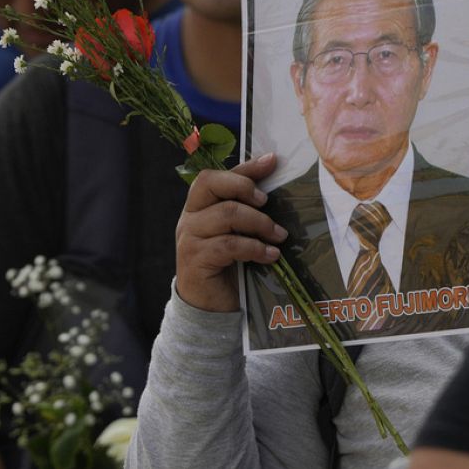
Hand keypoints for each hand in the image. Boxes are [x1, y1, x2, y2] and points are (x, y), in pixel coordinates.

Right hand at [175, 153, 285, 312]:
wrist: (210, 307)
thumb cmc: (229, 265)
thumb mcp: (238, 233)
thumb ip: (248, 211)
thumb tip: (277, 188)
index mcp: (198, 205)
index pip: (217, 176)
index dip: (245, 167)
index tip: (273, 161)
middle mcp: (189, 217)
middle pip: (211, 184)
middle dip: (245, 188)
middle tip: (268, 203)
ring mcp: (189, 238)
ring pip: (226, 214)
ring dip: (260, 223)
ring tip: (279, 236)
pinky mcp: (195, 260)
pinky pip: (229, 245)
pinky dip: (255, 248)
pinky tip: (271, 256)